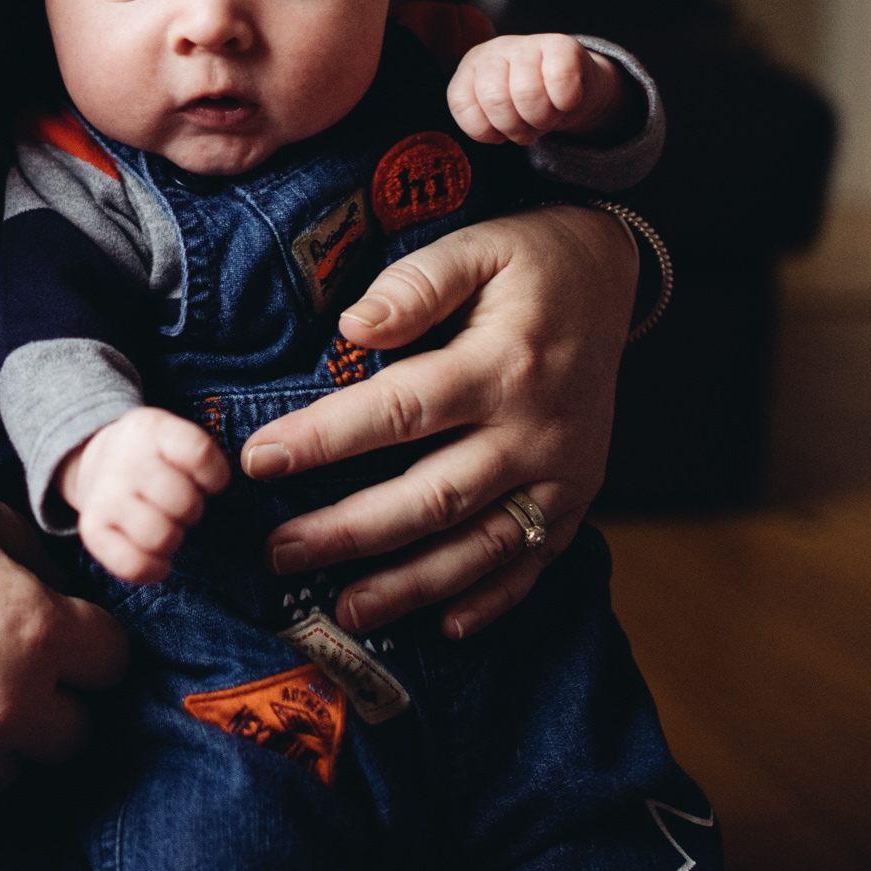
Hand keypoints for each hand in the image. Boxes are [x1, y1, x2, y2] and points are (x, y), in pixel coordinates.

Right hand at [57, 407, 229, 583]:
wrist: (98, 461)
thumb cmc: (154, 457)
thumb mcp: (174, 436)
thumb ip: (203, 456)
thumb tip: (224, 487)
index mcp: (152, 428)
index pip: (198, 454)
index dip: (215, 477)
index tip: (209, 482)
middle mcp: (125, 460)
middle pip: (184, 502)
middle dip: (193, 510)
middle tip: (182, 505)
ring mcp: (105, 495)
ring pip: (161, 537)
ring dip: (173, 538)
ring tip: (166, 526)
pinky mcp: (91, 529)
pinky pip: (132, 565)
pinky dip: (153, 569)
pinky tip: (158, 559)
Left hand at [233, 205, 633, 638]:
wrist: (612, 275)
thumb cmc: (528, 259)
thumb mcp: (477, 245)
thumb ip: (416, 284)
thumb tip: (353, 325)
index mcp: (503, 364)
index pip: (400, 410)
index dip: (325, 440)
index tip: (257, 461)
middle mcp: (536, 430)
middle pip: (433, 496)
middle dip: (350, 531)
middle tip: (278, 554)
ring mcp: (562, 473)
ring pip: (480, 544)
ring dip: (411, 585)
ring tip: (345, 610)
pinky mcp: (577, 496)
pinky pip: (534, 560)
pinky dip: (493, 599)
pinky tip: (445, 626)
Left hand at [449, 34, 626, 144]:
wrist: (575, 83)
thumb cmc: (530, 101)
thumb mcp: (498, 113)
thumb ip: (483, 122)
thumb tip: (490, 136)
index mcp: (471, 68)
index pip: (462, 103)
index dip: (486, 130)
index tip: (501, 133)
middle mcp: (494, 51)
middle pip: (495, 99)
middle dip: (516, 128)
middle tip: (530, 128)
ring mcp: (526, 44)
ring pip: (526, 92)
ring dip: (542, 119)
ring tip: (547, 118)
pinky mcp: (561, 44)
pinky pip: (559, 79)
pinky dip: (565, 102)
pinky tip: (565, 102)